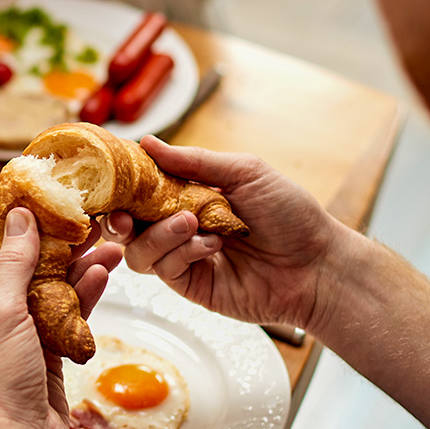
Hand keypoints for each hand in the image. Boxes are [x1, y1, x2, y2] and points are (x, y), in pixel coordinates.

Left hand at [0, 190, 123, 428]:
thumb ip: (11, 264)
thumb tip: (19, 220)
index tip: (5, 187)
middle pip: (6, 263)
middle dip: (39, 237)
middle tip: (63, 206)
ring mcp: (7, 333)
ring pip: (39, 285)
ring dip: (70, 262)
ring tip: (98, 235)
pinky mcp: (38, 348)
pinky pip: (59, 310)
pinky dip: (80, 292)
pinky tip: (102, 270)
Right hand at [100, 136, 350, 329]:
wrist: (317, 265)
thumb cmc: (291, 215)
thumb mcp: (245, 173)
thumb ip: (194, 161)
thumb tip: (148, 142)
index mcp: (188, 196)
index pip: (140, 189)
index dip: (122, 185)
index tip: (112, 177)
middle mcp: (179, 227)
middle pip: (126, 226)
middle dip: (118, 219)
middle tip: (125, 214)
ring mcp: (183, 258)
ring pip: (138, 252)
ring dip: (158, 235)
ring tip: (190, 223)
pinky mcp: (192, 285)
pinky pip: (164, 269)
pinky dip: (181, 253)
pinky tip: (210, 245)